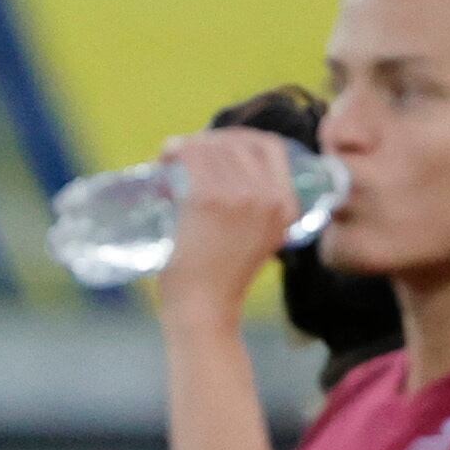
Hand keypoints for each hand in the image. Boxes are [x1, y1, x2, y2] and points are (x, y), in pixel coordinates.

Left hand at [153, 126, 299, 330]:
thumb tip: (230, 178)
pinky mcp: (208, 200)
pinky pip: (191, 154)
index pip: (270, 147)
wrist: (204, 310)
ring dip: (187, 145)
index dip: (239, 138)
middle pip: (237, 142)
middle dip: (208, 140)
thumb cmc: (221, 280)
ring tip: (170, 158)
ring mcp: (240, 196)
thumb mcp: (258, 241)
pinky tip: (164, 157)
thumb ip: (257, 212)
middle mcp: (269, 197)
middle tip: (184, 155)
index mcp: (286, 206)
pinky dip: (174, 149)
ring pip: (211, 145)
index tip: (216, 145)